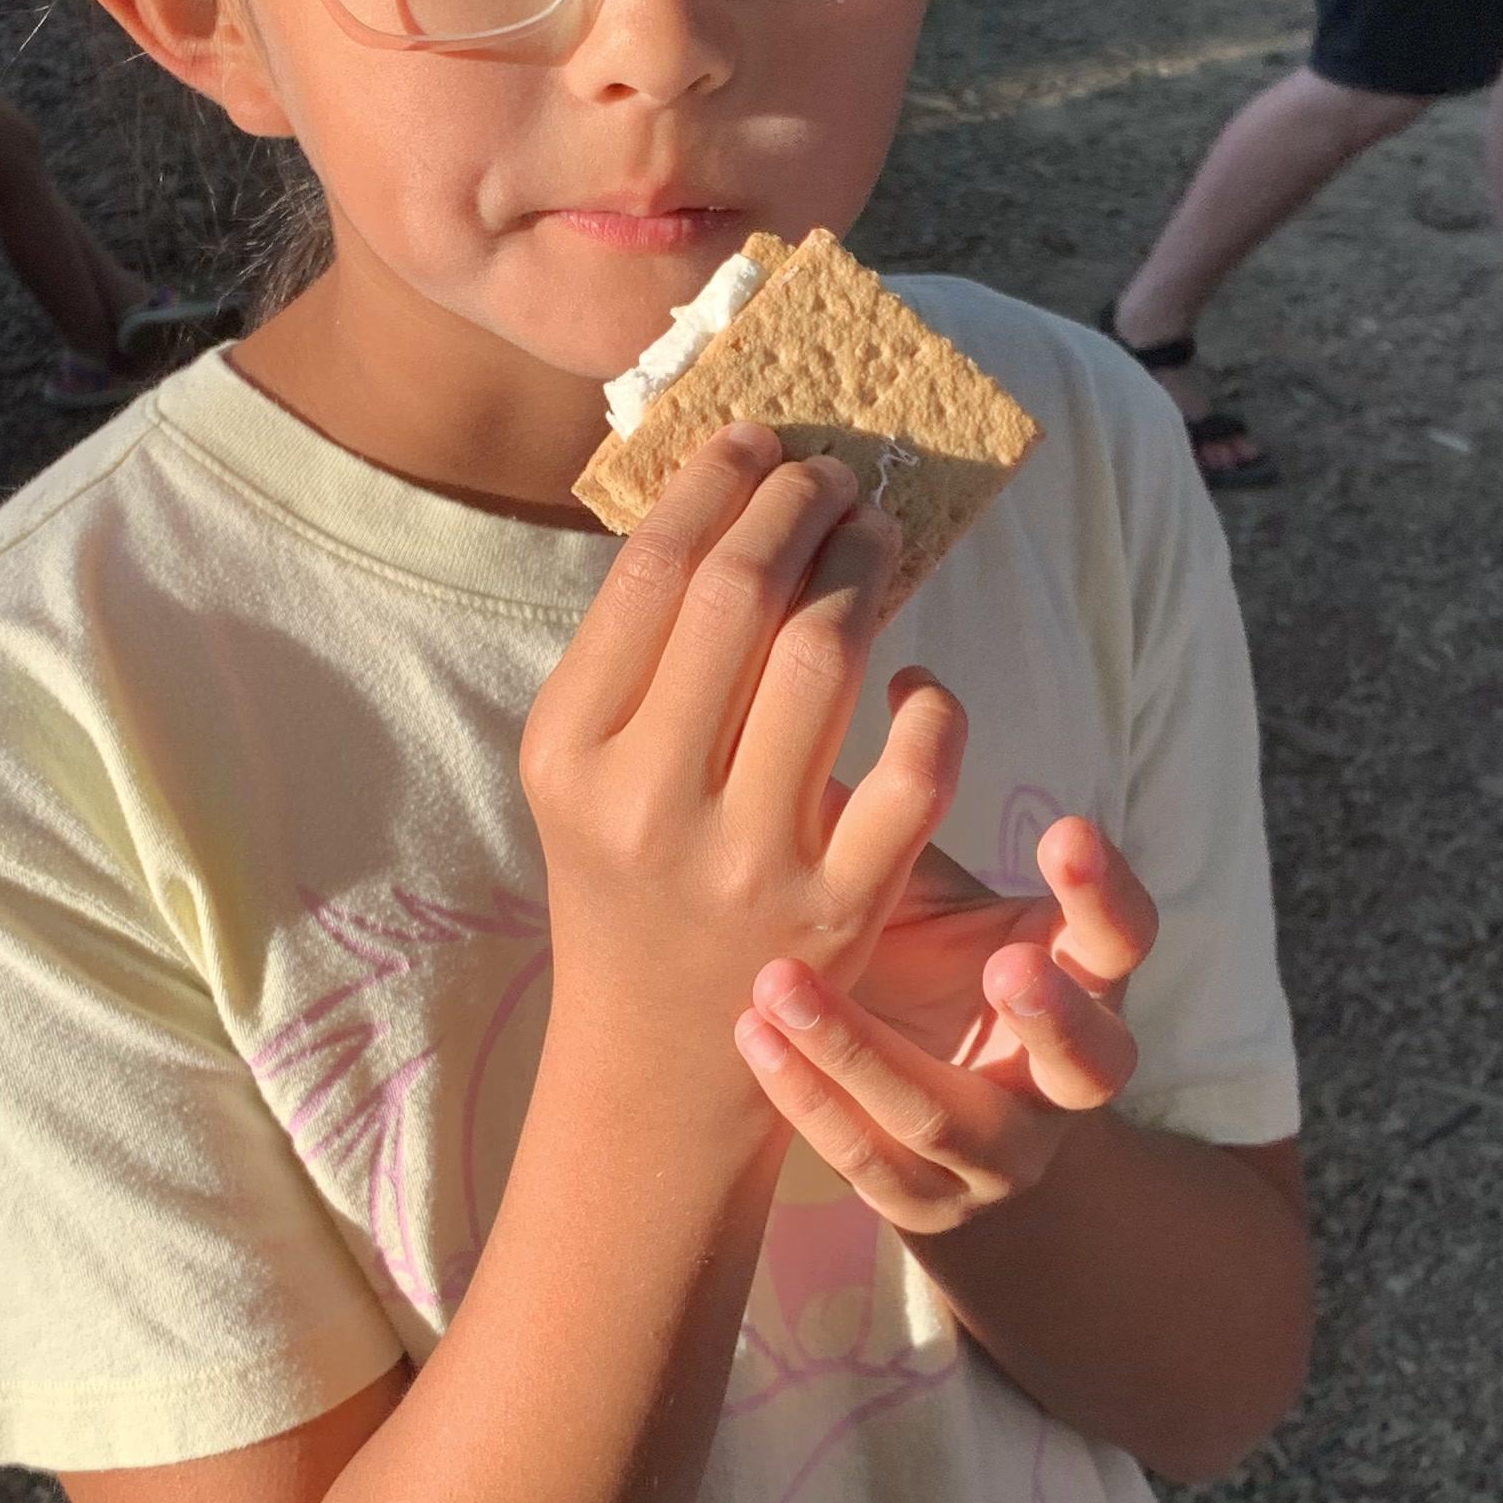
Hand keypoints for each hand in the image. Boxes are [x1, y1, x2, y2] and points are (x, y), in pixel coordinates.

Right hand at [521, 429, 958, 1111]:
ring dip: (867, 572)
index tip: (758, 441)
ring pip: (826, 660)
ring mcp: (744, 862)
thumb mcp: (587, 770)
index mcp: (571, 750)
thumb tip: (727, 492)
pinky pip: (911, 773)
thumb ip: (638, 653)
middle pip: (742, 596)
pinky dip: (931, 705)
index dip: (718, 483)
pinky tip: (920, 680)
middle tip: (834, 477)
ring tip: (878, 541)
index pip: (653, 573)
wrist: (653, 1061)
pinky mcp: (836, 913)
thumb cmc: (629, 877)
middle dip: (801, 507)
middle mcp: (646, 802)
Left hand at [733, 789, 1150, 1240]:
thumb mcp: (919, 894)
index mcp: (1081, 978)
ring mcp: (1002, 1152)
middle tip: (1007, 966)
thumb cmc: (911, 965)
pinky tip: (751, 1035)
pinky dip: (809, 1097)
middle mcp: (1063, 1075)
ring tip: (785, 986)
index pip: (1125, 938)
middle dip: (1053, 1015)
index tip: (1063, 830)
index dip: (1105, 893)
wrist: (910, 1125)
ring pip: (957, 1123)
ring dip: (867, 1053)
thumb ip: (884, 811)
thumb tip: (810, 667)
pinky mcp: (927, 1202)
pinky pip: (873, 1160)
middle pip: (1092, 1058)